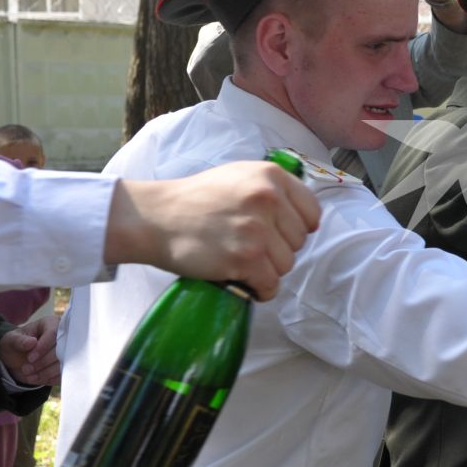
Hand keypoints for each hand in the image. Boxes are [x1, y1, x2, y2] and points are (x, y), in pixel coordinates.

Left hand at [0, 315, 60, 387]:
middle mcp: (64, 335)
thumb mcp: (11, 340)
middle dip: (43, 362)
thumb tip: (31, 342)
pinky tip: (35, 379)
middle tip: (25, 369)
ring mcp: (67, 351)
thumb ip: (19, 340)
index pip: (53, 334)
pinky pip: (63, 374)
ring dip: (45, 372)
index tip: (29, 358)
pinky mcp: (66, 365)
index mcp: (51, 323)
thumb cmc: (15, 343)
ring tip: (28, 376)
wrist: (17, 357)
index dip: (43, 347)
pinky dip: (49, 378)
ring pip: (63, 364)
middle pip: (61, 350)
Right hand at [107, 160, 321, 299]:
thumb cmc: (196, 199)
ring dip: (267, 270)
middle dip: (278, 249)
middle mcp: (268, 199)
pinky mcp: (244, 258)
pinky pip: (271, 285)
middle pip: (299, 241)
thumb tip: (305, 217)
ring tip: (241, 260)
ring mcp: (256, 229)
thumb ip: (272, 189)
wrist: (155, 218)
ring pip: (286, 265)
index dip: (297, 228)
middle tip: (249, 246)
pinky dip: (260, 290)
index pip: (312, 212)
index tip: (280, 234)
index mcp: (271, 176)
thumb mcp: (239, 176)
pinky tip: (245, 282)